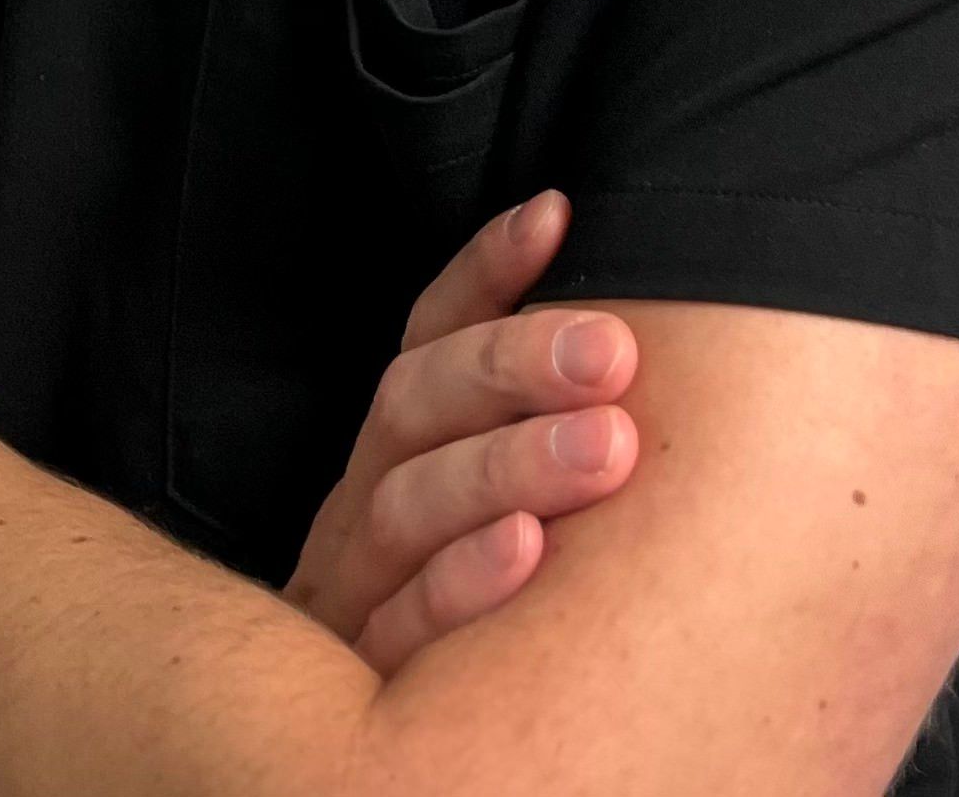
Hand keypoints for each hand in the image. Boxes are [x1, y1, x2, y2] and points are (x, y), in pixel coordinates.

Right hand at [282, 189, 639, 674]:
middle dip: (514, 364)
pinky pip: (400, 627)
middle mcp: (363, 500)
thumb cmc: (444, 603)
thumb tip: (620, 317)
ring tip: (603, 447)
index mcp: (395, 447)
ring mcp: (350, 587)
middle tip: (611, 349)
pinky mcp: (354, 673)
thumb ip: (522, 420)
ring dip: (506, 465)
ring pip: (409, 505)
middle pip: (417, 406)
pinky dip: (461, 586)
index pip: (428, 335)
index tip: (556, 214)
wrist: (338, 743)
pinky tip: (526, 556)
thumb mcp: (468, 493)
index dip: (486, 271)